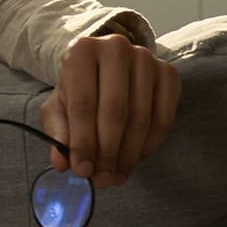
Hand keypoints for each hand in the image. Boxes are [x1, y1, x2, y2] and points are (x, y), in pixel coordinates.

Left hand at [39, 32, 179, 188]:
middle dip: (107, 152)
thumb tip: (61, 162)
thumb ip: (58, 131)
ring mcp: (145, 58)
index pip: (83, 103)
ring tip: (116, 174)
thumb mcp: (58, 106)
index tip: (82, 170)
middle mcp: (115, 48)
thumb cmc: (78, 88)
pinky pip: (164, 118)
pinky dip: (150, 144)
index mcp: (81, 50)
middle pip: (115, 112)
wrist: (104, 67)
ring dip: (128, 154)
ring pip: (141, 118)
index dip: (82, 142)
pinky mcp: (168, 73)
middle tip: (101, 178)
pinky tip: (135, 158)